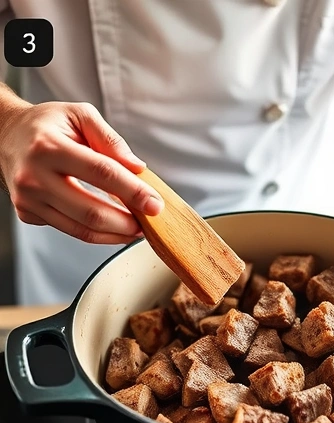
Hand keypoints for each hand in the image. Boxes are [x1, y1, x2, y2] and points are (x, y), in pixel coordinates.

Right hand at [0, 100, 161, 243]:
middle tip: (150, 221)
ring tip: (136, 227)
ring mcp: (28, 199)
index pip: (101, 173)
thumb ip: (111, 139)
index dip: (133, 191)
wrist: (4, 134)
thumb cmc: (46, 124)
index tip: (155, 204)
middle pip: (91, 211)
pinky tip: (113, 224)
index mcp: (49, 147)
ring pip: (82, 229)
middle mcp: (34, 176)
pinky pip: (71, 230)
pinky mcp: (28, 213)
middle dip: (128, 222)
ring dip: (116, 234)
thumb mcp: (80, 115)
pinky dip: (98, 232)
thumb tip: (137, 168)